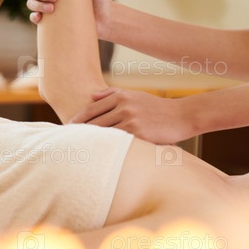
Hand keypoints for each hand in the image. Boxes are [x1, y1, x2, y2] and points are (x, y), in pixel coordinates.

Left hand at [70, 88, 194, 143]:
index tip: (66, 129)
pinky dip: (106, 148)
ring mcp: (130, 119)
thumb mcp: (135, 95)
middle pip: (94, 122)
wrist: (181, 116)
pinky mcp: (138, 133)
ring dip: (90, 142)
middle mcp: (124, 106)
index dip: (77, 120)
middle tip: (67, 143)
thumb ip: (112, 93)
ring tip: (77, 151)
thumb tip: (92, 96)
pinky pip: (117, 142)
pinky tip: (98, 155)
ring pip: (103, 133)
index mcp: (121, 96)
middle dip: (80, 133)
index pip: (91, 109)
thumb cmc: (156, 108)